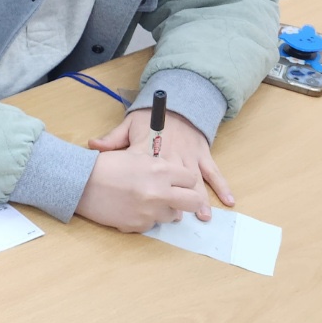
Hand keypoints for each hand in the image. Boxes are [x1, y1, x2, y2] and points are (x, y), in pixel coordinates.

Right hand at [75, 148, 211, 231]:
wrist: (79, 182)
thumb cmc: (105, 165)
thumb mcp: (135, 157)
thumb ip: (159, 167)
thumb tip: (174, 178)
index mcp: (160, 170)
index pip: (190, 179)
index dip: (183, 181)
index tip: (176, 182)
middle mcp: (159, 192)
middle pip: (193, 201)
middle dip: (188, 200)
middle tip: (178, 198)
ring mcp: (150, 211)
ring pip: (173, 216)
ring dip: (163, 209)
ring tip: (145, 201)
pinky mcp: (138, 225)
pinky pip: (151, 224)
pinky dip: (144, 217)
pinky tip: (130, 208)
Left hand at [89, 109, 233, 217]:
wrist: (177, 104)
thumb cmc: (149, 118)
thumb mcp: (128, 125)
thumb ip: (112, 139)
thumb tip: (92, 145)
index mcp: (149, 150)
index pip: (146, 171)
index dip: (146, 190)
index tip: (145, 205)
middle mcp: (171, 156)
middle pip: (173, 181)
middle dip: (176, 200)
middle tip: (176, 218)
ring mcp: (189, 156)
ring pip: (195, 180)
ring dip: (199, 199)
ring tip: (202, 216)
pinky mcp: (202, 155)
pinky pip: (213, 172)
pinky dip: (222, 186)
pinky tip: (229, 201)